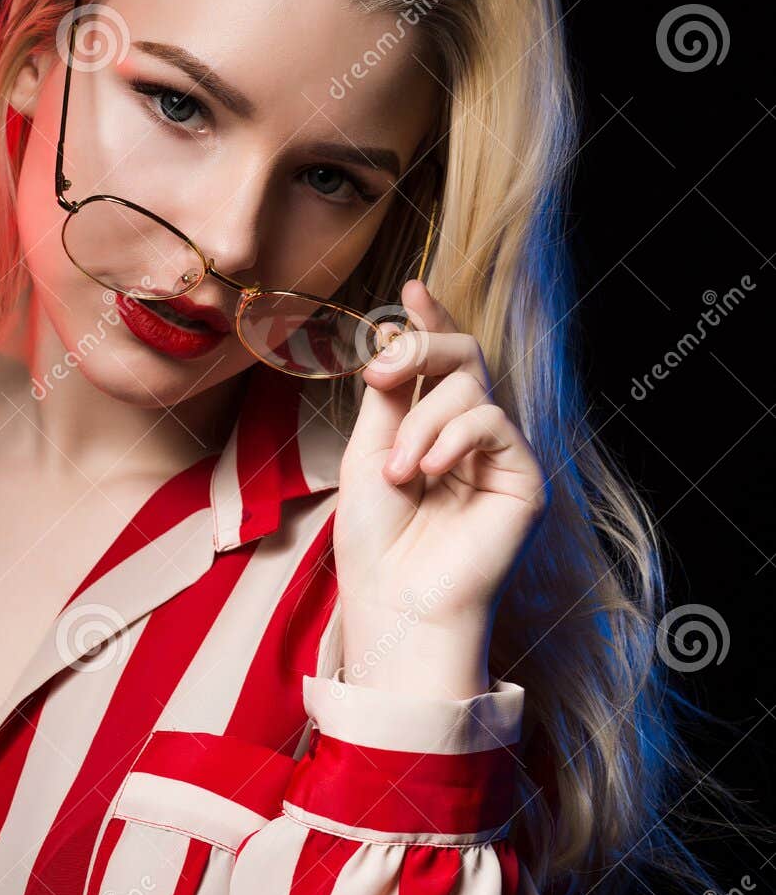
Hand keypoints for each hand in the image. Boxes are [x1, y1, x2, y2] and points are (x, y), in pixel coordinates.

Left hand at [333, 277, 550, 698]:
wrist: (395, 604)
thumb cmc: (375, 542)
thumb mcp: (369, 452)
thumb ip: (391, 396)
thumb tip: (397, 336)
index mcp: (432, 430)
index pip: (441, 362)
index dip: (430, 322)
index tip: (410, 290)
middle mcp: (471, 439)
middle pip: (464, 356)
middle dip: (421, 348)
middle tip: (382, 373)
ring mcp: (501, 457)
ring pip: (472, 387)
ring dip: (422, 422)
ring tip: (401, 473)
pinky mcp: (524, 479)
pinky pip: (494, 421)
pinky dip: (454, 436)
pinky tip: (430, 471)